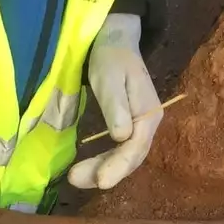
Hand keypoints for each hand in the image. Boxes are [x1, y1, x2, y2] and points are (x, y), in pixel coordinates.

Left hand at [69, 13, 162, 190]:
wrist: (117, 41)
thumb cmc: (112, 57)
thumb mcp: (109, 77)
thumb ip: (116, 107)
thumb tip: (122, 136)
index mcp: (148, 113)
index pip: (135, 148)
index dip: (118, 166)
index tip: (101, 181)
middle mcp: (149, 124)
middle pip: (131, 158)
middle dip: (106, 172)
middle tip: (76, 180)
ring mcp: (140, 127)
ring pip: (125, 158)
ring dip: (102, 170)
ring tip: (75, 178)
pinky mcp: (129, 128)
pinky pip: (119, 151)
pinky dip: (103, 162)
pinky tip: (87, 169)